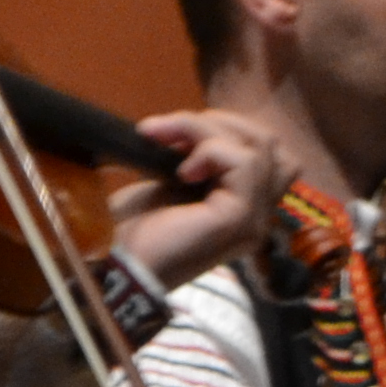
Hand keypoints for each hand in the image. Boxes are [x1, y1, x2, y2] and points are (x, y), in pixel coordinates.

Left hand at [110, 110, 291, 289]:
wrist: (118, 264)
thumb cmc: (136, 229)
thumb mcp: (170, 179)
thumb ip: (197, 158)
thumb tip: (198, 125)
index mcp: (243, 206)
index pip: (266, 151)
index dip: (225, 129)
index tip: (174, 133)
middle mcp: (257, 215)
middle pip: (268, 142)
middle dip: (218, 122)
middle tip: (168, 132)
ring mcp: (254, 219)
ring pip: (256, 146)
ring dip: (205, 131)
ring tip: (166, 143)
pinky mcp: (241, 218)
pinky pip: (244, 162)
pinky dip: (209, 151)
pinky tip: (181, 171)